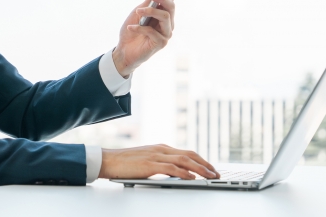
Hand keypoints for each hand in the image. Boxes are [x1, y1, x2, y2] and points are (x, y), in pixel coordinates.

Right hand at [98, 144, 219, 179]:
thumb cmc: (125, 162)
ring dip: (199, 168)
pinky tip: (191, 177)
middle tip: (216, 173)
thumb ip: (161, 164)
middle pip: (189, 154)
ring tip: (209, 176)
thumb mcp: (147, 160)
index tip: (211, 168)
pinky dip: (184, 172)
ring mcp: (156, 156)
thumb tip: (177, 173)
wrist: (109, 160)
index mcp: (161, 148)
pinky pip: (171, 168)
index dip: (201, 160)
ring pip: (184, 160)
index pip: (187, 152)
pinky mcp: (150, 164)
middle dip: (205, 164)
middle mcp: (161, 149)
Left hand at [112, 0, 177, 76]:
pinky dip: (140, 28)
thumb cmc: (131, 30)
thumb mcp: (137, 13)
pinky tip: (131, 27)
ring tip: (137, 12)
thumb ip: (147, 3)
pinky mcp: (161, 43)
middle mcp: (168, 23)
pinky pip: (152, 31)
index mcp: (163, 14)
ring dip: (150, 12)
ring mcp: (166, 33)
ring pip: (165, 17)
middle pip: (171, 7)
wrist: (124, 51)